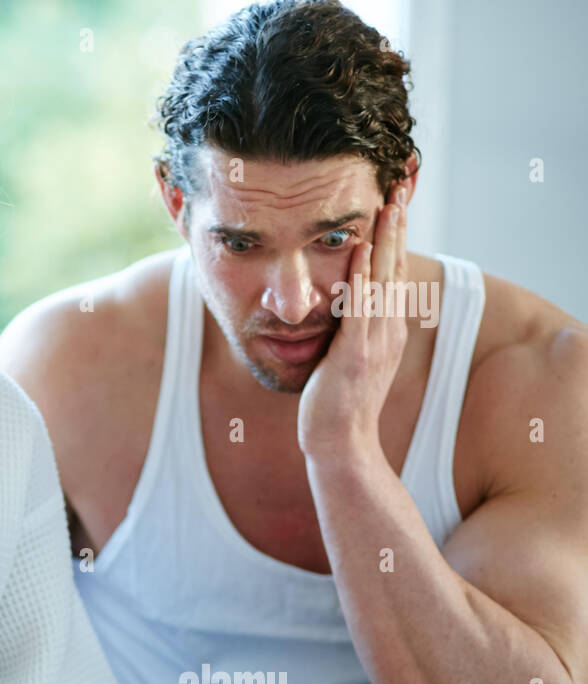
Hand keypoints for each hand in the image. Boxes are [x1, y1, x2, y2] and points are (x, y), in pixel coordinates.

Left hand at [298, 186, 409, 459]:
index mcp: (388, 329)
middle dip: (398, 226)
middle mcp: (388, 330)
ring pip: (383, 279)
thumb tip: (340, 309)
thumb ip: (350, 331)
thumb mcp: (349, 359)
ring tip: (388, 203)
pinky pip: (359, 306)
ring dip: (386, 239)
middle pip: (396, 267)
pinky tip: (359, 247)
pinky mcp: (354, 352)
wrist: (340, 443)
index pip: (394, 274)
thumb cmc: (337, 405)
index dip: (396, 238)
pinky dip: (360, 275)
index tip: (396, 204)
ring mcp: (375, 340)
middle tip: (400, 187)